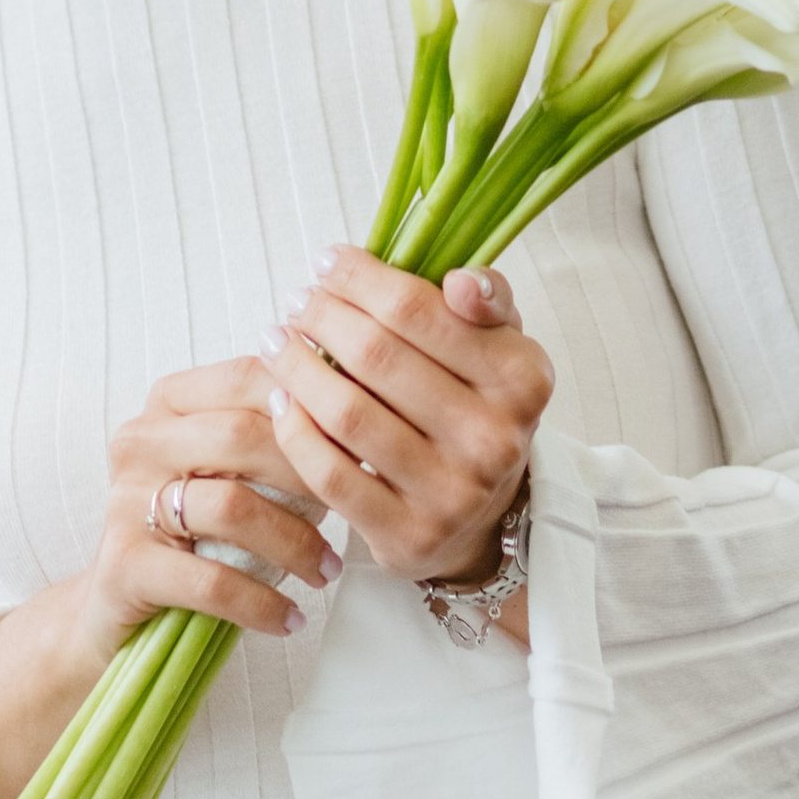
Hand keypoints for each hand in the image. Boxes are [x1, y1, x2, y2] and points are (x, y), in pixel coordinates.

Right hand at [0, 352, 340, 798]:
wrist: (121, 607)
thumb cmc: (200, 530)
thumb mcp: (236, 469)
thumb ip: (280, 431)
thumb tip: (365, 398)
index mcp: (170, 400)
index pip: (251, 377)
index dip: (313, 405)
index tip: (363, 439)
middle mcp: (140, 438)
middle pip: (242, 435)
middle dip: (309, 475)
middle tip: (353, 508)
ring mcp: (126, 501)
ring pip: (231, 506)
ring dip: (294, 543)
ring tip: (328, 570)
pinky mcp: (124, 565)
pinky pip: (210, 581)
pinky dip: (262, 603)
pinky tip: (291, 618)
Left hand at [259, 253, 550, 602]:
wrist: (481, 516)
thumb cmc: (476, 407)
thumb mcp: (499, 346)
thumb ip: (488, 296)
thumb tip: (459, 282)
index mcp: (521, 378)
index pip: (418, 309)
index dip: (359, 279)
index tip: (326, 262)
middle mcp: (493, 439)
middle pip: (376, 356)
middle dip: (322, 317)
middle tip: (297, 302)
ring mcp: (451, 493)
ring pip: (347, 413)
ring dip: (296, 366)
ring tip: (277, 340)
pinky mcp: (408, 536)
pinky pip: (329, 473)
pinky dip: (294, 429)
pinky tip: (280, 398)